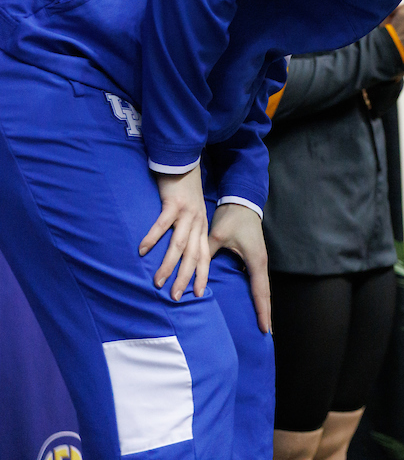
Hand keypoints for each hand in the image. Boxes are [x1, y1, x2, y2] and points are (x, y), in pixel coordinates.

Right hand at [141, 167, 209, 301]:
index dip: (202, 275)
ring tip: (158, 281)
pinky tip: (143, 250)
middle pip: (193, 256)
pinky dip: (153, 238)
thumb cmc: (183, 192)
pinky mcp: (174, 204)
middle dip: (185, 278)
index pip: (204, 256)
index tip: (197, 294)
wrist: (184, 163)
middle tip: (176, 297)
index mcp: (201, 228)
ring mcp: (186, 214)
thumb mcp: (191, 213)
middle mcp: (197, 223)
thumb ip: (186, 231)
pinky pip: (163, 224)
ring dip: (169, 265)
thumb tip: (178, 252)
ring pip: (179, 245)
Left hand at [209, 203, 270, 333]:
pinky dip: (258, 295)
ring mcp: (259, 262)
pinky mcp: (254, 259)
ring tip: (262, 322)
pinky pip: (257, 282)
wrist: (242, 201)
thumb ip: (204, 254)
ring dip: (262, 305)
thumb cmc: (233, 218)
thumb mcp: (217, 236)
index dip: (262, 310)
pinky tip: (253, 303)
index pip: (260, 291)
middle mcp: (260, 264)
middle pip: (265, 294)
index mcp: (255, 261)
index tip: (264, 328)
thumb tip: (191, 270)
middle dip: (265, 313)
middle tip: (266, 333)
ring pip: (262, 289)